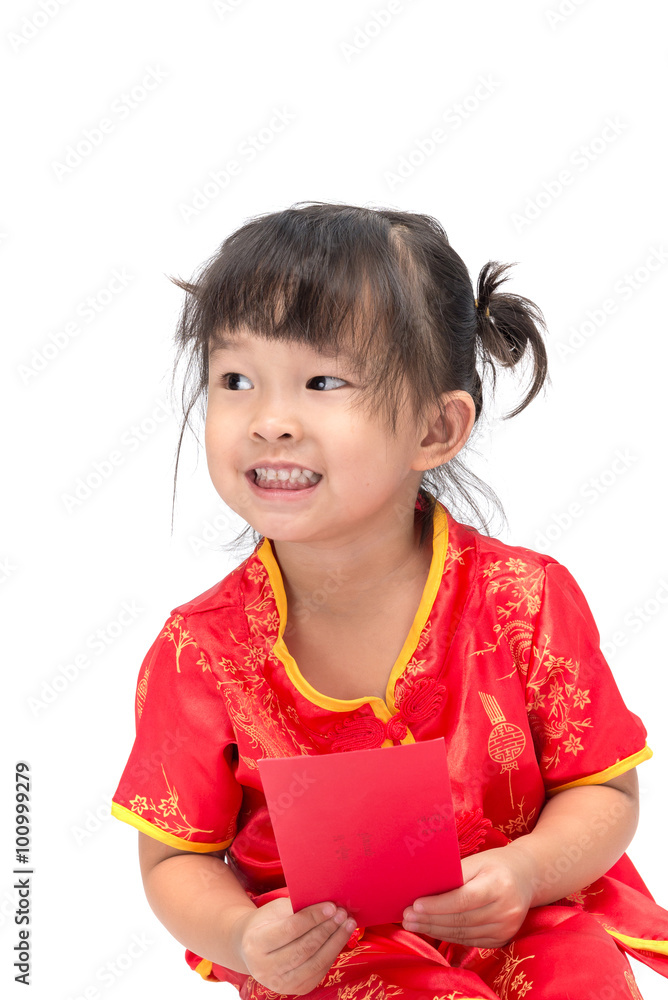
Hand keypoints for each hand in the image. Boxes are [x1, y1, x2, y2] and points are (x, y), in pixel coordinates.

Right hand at [232, 897, 356, 995]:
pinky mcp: (296, 989)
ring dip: (335, 942)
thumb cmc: (265, 923)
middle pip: (305, 948)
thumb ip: (296, 909)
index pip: (291, 929)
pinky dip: (332, 953)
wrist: (252, 949)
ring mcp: (281, 983)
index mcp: (256, 943)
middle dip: (327, 929)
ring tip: (347, 924)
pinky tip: (340, 938)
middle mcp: (266, 968)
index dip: (313, 917)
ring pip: (315, 962)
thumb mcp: (274, 910)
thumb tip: (325, 904)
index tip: (331, 906)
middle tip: (342, 913)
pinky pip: (319, 971)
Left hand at [401, 845, 535, 948]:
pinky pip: (470, 940)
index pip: (463, 900)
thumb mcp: (477, 861)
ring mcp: (506, 928)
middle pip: (461, 919)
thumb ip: (454, 875)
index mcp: (499, 885)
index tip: (414, 905)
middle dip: (430, 920)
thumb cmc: (496, 864)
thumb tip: (424, 888)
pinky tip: (433, 929)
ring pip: (464, 933)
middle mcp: (506, 910)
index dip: (437, 905)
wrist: (527, 876)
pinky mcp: (502, 938)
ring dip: (435, 930)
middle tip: (406, 917)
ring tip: (414, 924)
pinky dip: (449, 935)